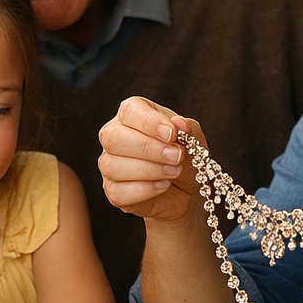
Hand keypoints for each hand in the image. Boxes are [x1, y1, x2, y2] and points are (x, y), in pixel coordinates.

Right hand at [97, 96, 203, 225]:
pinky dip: (145, 190)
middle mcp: (114, 137)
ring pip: (113, 166)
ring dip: (149, 170)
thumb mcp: (193, 138)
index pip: (129, 111)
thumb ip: (187, 128)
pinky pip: (118, 192)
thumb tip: (178, 124)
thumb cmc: (185, 157)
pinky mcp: (113, 192)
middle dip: (148, 148)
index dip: (149, 122)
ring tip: (174, 171)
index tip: (172, 134)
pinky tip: (164, 185)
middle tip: (176, 156)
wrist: (187, 190)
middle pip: (114, 138)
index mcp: (132, 115)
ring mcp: (109, 165)